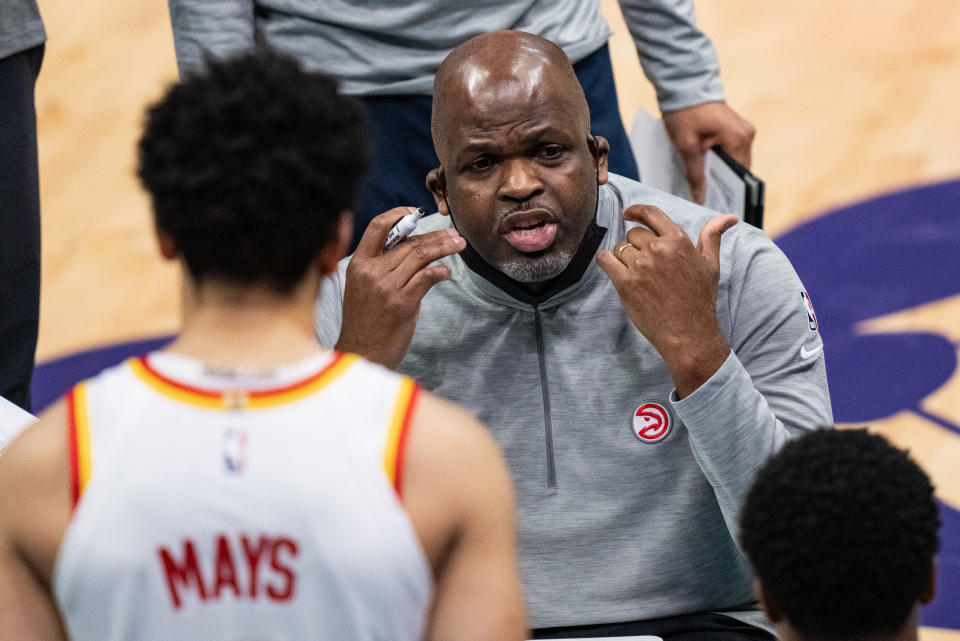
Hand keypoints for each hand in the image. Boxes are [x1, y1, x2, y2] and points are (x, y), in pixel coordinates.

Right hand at [336, 207, 464, 368]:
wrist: (361, 353)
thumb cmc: (364, 322)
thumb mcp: (361, 287)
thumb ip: (381, 267)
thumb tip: (410, 249)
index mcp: (358, 264)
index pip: (377, 227)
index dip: (398, 214)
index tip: (416, 212)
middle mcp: (371, 271)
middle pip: (408, 242)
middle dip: (435, 236)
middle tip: (454, 234)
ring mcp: (387, 286)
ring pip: (421, 255)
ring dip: (444, 247)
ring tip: (459, 245)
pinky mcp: (403, 302)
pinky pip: (428, 277)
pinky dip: (441, 271)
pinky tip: (447, 273)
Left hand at [596, 205, 737, 397]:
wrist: (688, 333)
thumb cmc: (700, 299)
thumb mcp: (711, 265)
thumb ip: (713, 236)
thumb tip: (730, 217)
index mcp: (678, 240)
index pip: (651, 213)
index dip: (636, 210)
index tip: (628, 213)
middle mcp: (658, 249)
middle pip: (634, 234)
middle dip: (636, 245)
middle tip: (647, 266)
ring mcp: (641, 266)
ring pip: (620, 248)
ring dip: (624, 258)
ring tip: (639, 277)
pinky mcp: (625, 283)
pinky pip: (605, 259)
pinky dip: (606, 261)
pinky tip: (614, 270)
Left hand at [662, 101, 755, 203]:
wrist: (684, 86)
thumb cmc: (684, 113)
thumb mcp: (686, 146)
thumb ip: (695, 174)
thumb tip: (700, 198)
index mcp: (738, 138)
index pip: (740, 175)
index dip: (731, 192)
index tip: (722, 208)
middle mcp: (746, 135)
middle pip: (740, 170)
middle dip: (726, 185)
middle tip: (712, 203)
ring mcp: (744, 131)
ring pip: (736, 163)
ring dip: (724, 175)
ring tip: (709, 192)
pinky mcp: (737, 129)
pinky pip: (733, 153)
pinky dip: (723, 164)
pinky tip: (709, 174)